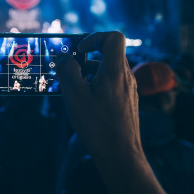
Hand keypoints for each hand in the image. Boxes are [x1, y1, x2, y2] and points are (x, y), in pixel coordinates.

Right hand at [57, 31, 140, 163]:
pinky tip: (86, 102)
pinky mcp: (128, 101)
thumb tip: (63, 58)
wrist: (121, 155)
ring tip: (75, 89)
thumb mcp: (75, 97)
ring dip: (91, 73)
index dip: (95, 38)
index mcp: (115, 72)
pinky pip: (112, 83)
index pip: (114, 38)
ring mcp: (129, 89)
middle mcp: (126, 77)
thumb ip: (68, 72)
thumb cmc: (98, 127)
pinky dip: (98, 85)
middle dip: (88, 57)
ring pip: (110, 69)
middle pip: (109, 53)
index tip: (80, 51)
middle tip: (70, 70)